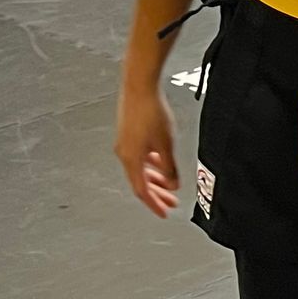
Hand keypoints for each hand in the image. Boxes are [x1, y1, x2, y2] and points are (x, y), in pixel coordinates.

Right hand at [115, 85, 179, 215]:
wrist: (139, 85)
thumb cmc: (150, 110)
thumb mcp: (166, 144)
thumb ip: (169, 167)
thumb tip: (172, 184)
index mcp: (131, 159)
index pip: (142, 190)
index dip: (154, 204)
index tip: (164, 213)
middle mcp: (124, 153)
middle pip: (141, 181)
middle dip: (157, 193)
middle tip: (171, 202)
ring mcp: (125, 143)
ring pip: (141, 168)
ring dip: (155, 178)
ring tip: (170, 185)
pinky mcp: (128, 133)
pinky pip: (140, 156)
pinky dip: (151, 163)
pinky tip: (161, 162)